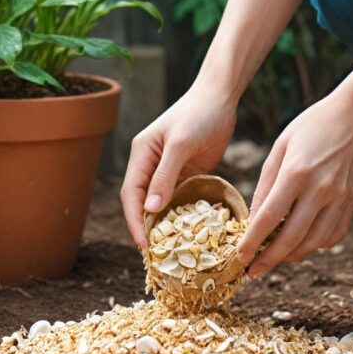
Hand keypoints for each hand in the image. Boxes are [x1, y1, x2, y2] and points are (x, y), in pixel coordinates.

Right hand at [120, 81, 236, 249]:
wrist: (221, 98)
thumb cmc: (199, 114)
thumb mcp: (181, 145)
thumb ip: (165, 176)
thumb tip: (150, 209)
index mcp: (141, 154)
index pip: (131, 194)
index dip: (135, 221)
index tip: (144, 245)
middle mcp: (150, 165)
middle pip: (142, 202)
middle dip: (146, 228)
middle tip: (157, 255)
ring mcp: (169, 171)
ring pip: (161, 204)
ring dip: (164, 225)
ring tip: (172, 251)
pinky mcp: (187, 174)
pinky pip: (181, 199)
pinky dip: (182, 215)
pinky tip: (189, 233)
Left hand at [236, 88, 352, 276]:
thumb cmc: (312, 126)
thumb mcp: (281, 147)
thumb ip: (266, 184)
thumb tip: (254, 217)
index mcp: (296, 173)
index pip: (270, 217)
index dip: (253, 242)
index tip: (239, 258)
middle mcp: (321, 190)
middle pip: (291, 238)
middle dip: (269, 260)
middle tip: (252, 272)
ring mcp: (340, 199)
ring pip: (313, 243)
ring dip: (291, 257)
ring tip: (273, 260)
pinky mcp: (352, 202)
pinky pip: (333, 235)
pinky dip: (314, 245)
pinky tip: (300, 244)